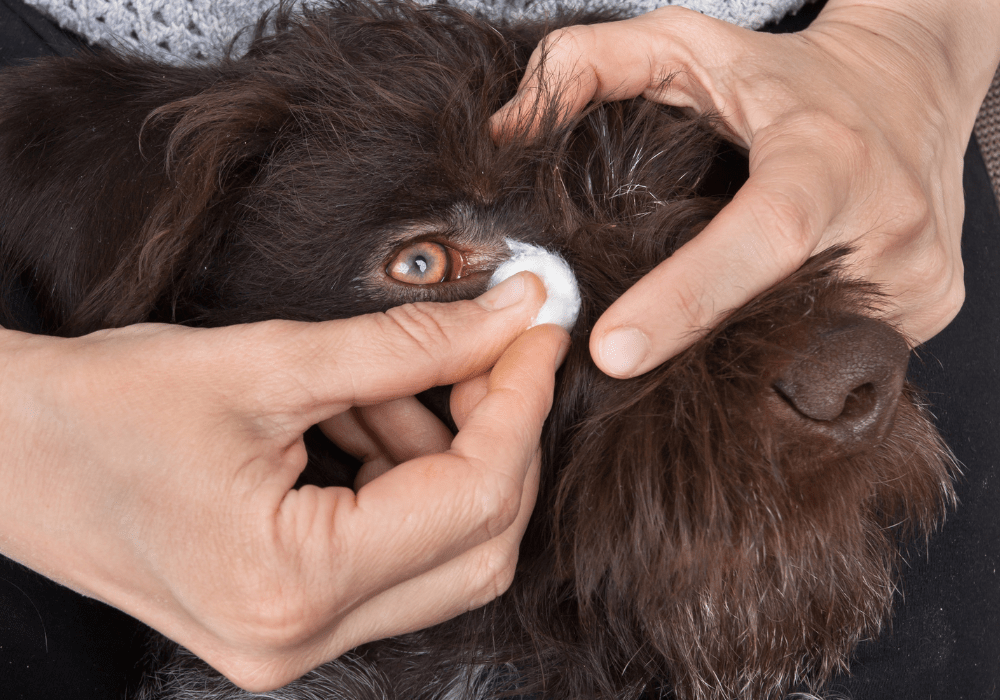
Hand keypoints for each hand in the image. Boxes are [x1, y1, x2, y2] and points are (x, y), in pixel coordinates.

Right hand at [0, 272, 569, 690]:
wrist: (7, 454)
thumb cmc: (104, 407)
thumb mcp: (268, 361)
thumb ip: (408, 343)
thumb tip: (511, 317)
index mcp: (294, 582)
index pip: (474, 497)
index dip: (521, 406)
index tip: (537, 335)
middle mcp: (302, 637)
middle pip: (477, 543)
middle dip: (497, 437)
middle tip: (488, 353)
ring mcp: (295, 640)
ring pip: (444, 554)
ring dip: (444, 456)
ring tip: (389, 383)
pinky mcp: (288, 619)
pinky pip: (393, 556)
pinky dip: (403, 481)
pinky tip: (364, 418)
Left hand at [492, 0, 999, 376]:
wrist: (913, 84)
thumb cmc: (788, 75)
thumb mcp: (688, 45)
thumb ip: (589, 67)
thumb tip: (507, 132)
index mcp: (827, 156)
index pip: (763, 237)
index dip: (688, 297)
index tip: (614, 349)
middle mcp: (889, 222)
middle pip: (775, 317)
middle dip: (697, 346)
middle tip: (628, 351)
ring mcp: (918, 276)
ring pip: (808, 349)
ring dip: (741, 356)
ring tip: (693, 336)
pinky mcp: (932, 306)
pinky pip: (845, 353)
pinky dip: (788, 351)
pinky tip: (761, 327)